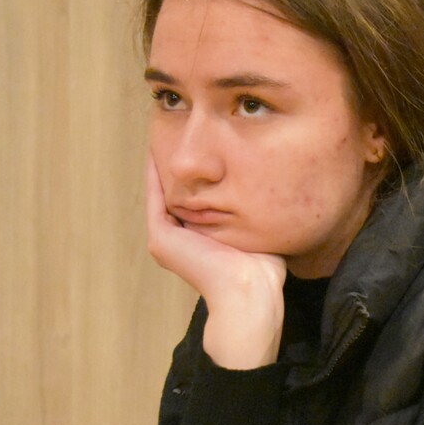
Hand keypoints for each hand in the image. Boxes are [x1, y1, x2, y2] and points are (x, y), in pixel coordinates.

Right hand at [146, 154, 285, 368]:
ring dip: (163, 167)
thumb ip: (250, 211)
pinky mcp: (162, 239)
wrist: (251, 288)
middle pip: (174, 197)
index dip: (192, 178)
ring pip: (162, 195)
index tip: (199, 151)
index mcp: (197, 244)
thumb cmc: (262, 267)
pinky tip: (158, 151)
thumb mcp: (254, 230)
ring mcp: (166, 242)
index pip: (190, 204)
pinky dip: (155, 175)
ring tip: (164, 136)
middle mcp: (178, 244)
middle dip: (176, 169)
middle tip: (176, 136)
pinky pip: (155, 197)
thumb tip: (269, 189)